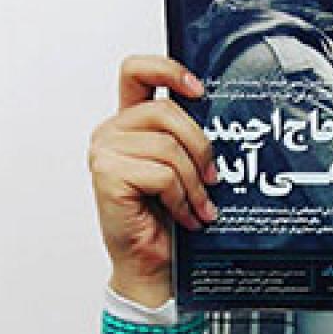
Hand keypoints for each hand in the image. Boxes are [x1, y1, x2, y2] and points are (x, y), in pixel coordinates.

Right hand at [88, 56, 216, 307]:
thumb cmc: (168, 220)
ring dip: (193, 184)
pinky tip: (184, 216)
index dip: (168, 69)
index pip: (137, 72)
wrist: (154, 264)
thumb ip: (189, 140)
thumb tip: (227, 118)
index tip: (199, 89)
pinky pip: (162, 174)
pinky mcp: (107, 174)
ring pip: (168, 148)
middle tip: (213, 179)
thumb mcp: (185, 170)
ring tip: (200, 208)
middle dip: (201, 147)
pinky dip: (181, 199)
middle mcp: (113, 132)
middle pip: (166, 111)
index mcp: (131, 123)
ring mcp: (105, 151)